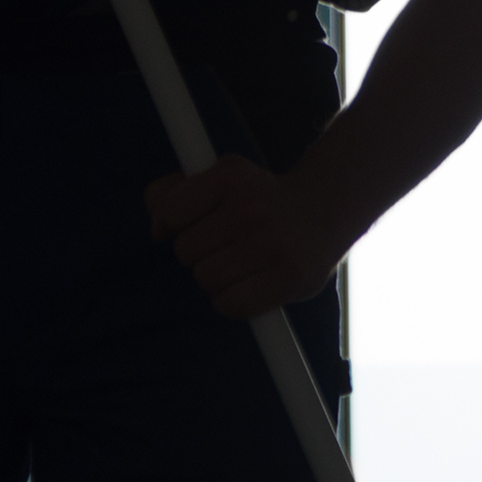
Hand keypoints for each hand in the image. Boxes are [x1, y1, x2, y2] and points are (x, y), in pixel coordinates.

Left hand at [142, 154, 344, 317]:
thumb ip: (175, 193)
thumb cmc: (260, 198)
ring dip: (215, 277)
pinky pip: (229, 304)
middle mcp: (251, 209)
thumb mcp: (220, 177)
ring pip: (206, 278)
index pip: (170, 212)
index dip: (174, 223)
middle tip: (226, 242)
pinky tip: (247, 284)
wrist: (325, 210)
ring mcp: (271, 245)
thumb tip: (157, 231)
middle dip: (198, 251)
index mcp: (230, 177)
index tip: (192, 222)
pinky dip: (231, 301)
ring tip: (240, 262)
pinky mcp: (287, 278)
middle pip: (185, 251)